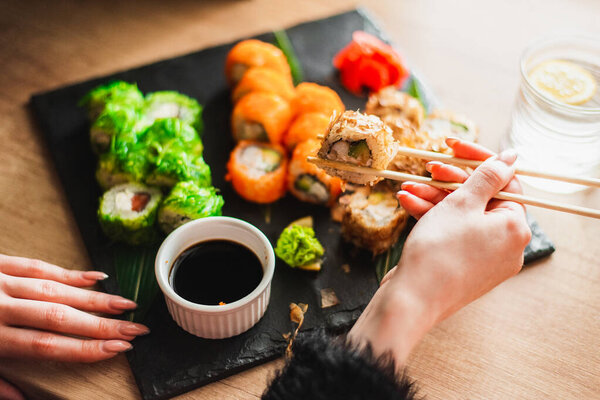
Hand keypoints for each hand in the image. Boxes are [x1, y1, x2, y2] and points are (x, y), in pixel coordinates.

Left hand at [0, 254, 148, 362]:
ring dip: (95, 298)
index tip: (117, 348)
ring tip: (125, 304)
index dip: (86, 348)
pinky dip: (70, 273)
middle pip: (60, 317)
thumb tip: (19, 397)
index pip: (47, 345)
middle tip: (134, 328)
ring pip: (56, 290)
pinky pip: (39, 265)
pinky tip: (96, 277)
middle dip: (103, 324)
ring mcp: (0, 281)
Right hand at [348, 138, 530, 365]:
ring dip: (434, 198)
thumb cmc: (439, 251)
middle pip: (481, 199)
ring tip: (408, 188)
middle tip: (427, 169)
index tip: (453, 147)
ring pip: (462, 217)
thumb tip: (512, 157)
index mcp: (516, 227)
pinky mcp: (464, 267)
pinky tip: (408, 205)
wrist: (411, 301)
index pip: (505, 181)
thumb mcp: (462, 204)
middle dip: (449, 182)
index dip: (477, 161)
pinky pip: (453, 234)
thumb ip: (487, 177)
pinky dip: (433, 219)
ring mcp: (485, 259)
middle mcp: (506, 244)